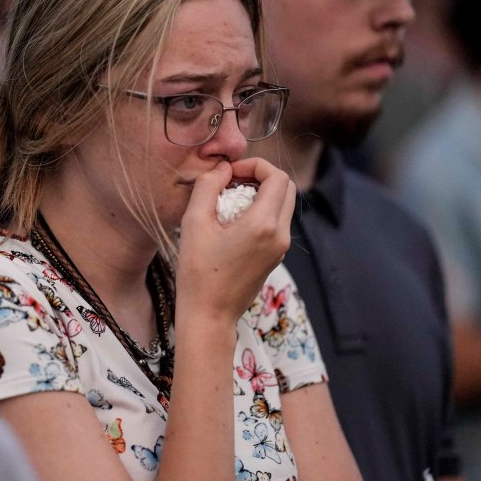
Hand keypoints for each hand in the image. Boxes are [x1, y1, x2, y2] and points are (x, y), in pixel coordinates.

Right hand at [175, 157, 294, 321]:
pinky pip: (277, 222)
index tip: (230, 173)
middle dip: (261, 177)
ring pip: (283, 205)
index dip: (255, 165)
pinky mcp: (275, 257)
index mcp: (263, 224)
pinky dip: (261, 211)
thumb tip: (222, 168)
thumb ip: (208, 187)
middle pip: (287, 188)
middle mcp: (279, 235)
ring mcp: (280, 248)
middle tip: (232, 182)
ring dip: (261, 194)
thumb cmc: (198, 272)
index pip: (277, 177)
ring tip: (229, 201)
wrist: (209, 315)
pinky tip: (233, 221)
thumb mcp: (194, 223)